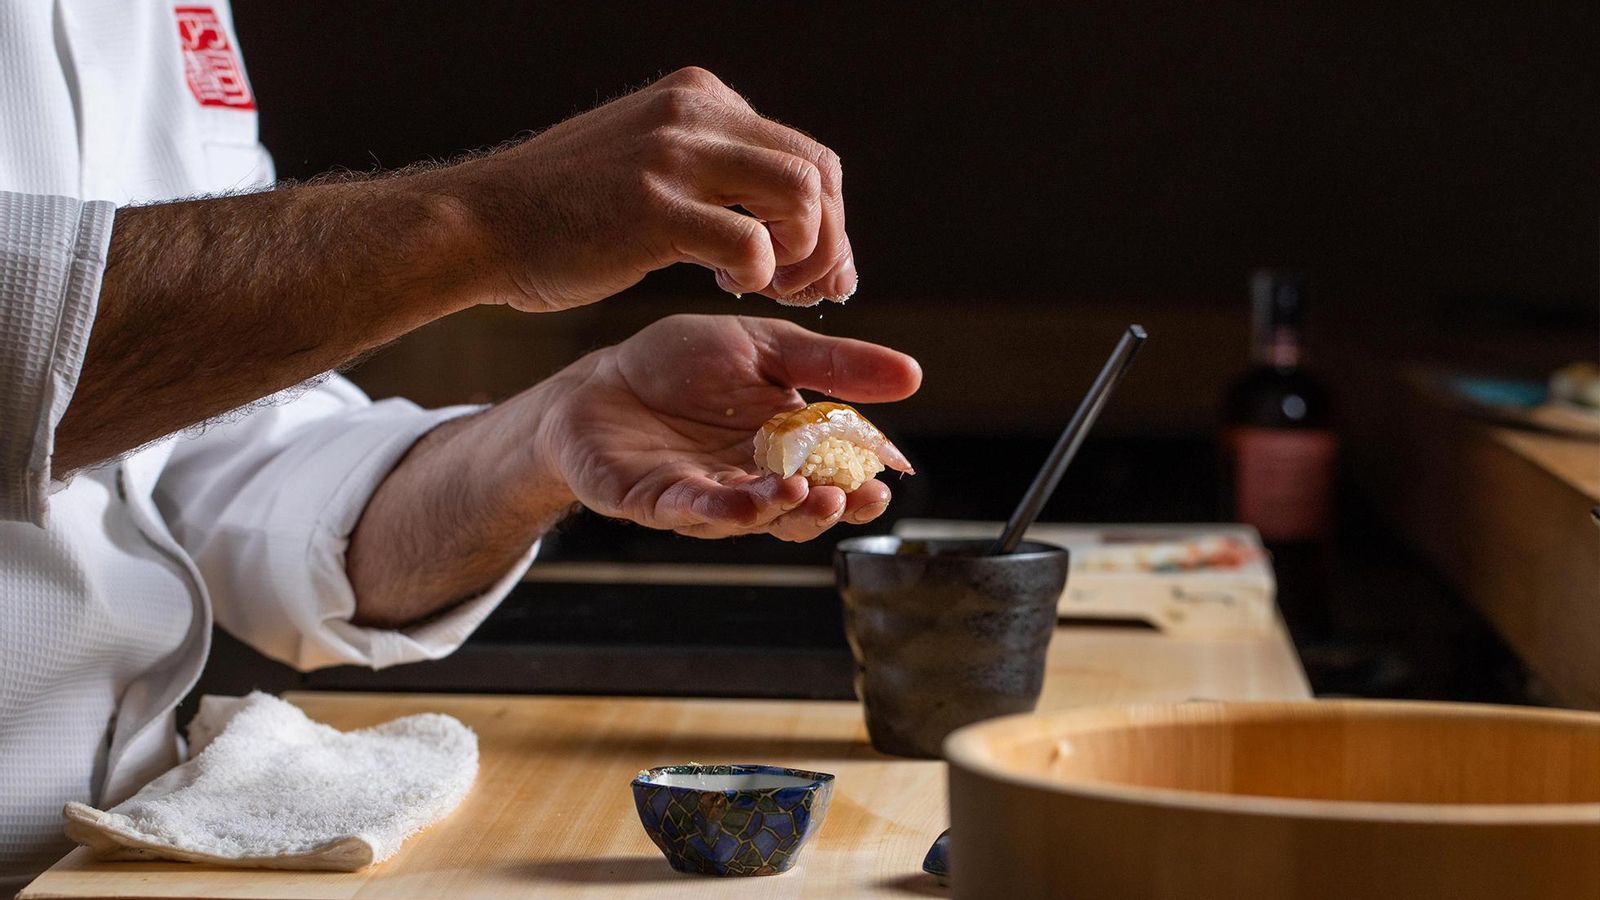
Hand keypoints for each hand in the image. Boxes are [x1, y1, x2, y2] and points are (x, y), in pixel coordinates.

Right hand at [445, 67, 854, 310]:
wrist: (480, 225)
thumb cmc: (561, 214)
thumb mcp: (646, 161)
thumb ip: (711, 171)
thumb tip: (786, 217)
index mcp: (700, 98)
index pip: (805, 154)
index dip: (828, 221)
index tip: (815, 271)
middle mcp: (696, 114)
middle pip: (818, 173)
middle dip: (829, 242)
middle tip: (807, 291)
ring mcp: (674, 157)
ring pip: (802, 198)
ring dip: (804, 255)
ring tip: (770, 288)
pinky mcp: (655, 209)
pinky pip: (752, 243)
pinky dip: (760, 275)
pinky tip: (728, 287)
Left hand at [520, 314, 920, 539]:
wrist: (600, 377)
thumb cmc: (682, 365)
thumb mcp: (766, 349)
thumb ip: (833, 365)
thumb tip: (913, 375)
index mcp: (785, 451)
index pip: (833, 477)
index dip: (860, 488)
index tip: (886, 483)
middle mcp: (752, 484)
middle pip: (799, 510)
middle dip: (827, 508)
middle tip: (849, 497)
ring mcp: (704, 498)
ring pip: (751, 517)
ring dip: (780, 510)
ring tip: (803, 492)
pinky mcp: (655, 502)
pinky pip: (693, 510)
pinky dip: (721, 508)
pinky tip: (747, 501)